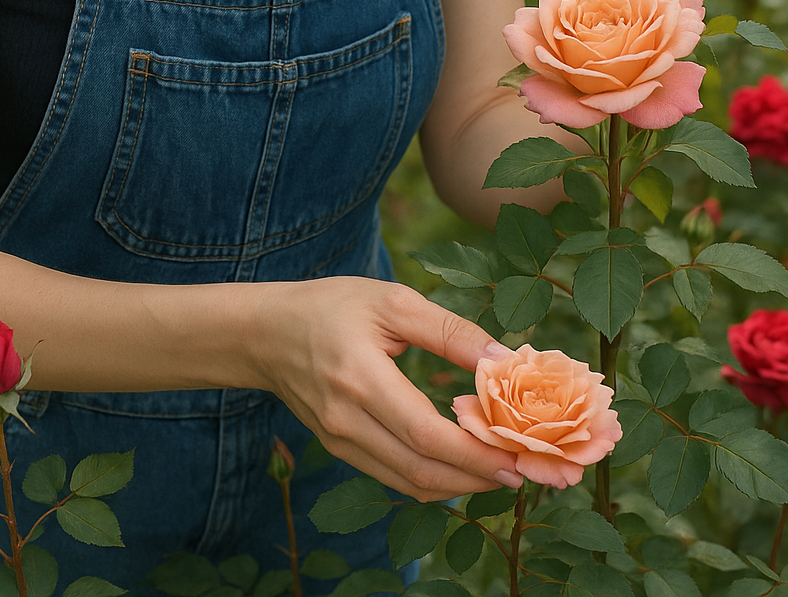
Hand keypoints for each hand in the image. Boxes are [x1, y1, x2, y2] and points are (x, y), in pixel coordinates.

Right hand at [244, 276, 522, 499]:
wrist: (267, 332)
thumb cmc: (333, 306)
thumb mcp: (392, 302)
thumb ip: (450, 331)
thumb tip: (502, 360)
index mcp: (359, 377)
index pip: (424, 432)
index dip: (473, 452)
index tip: (515, 456)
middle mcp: (345, 419)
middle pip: (420, 469)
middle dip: (475, 477)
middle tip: (520, 471)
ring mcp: (338, 440)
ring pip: (407, 482)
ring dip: (457, 484)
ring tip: (497, 471)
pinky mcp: (338, 449)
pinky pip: (392, 476)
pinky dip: (430, 478)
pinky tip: (458, 466)